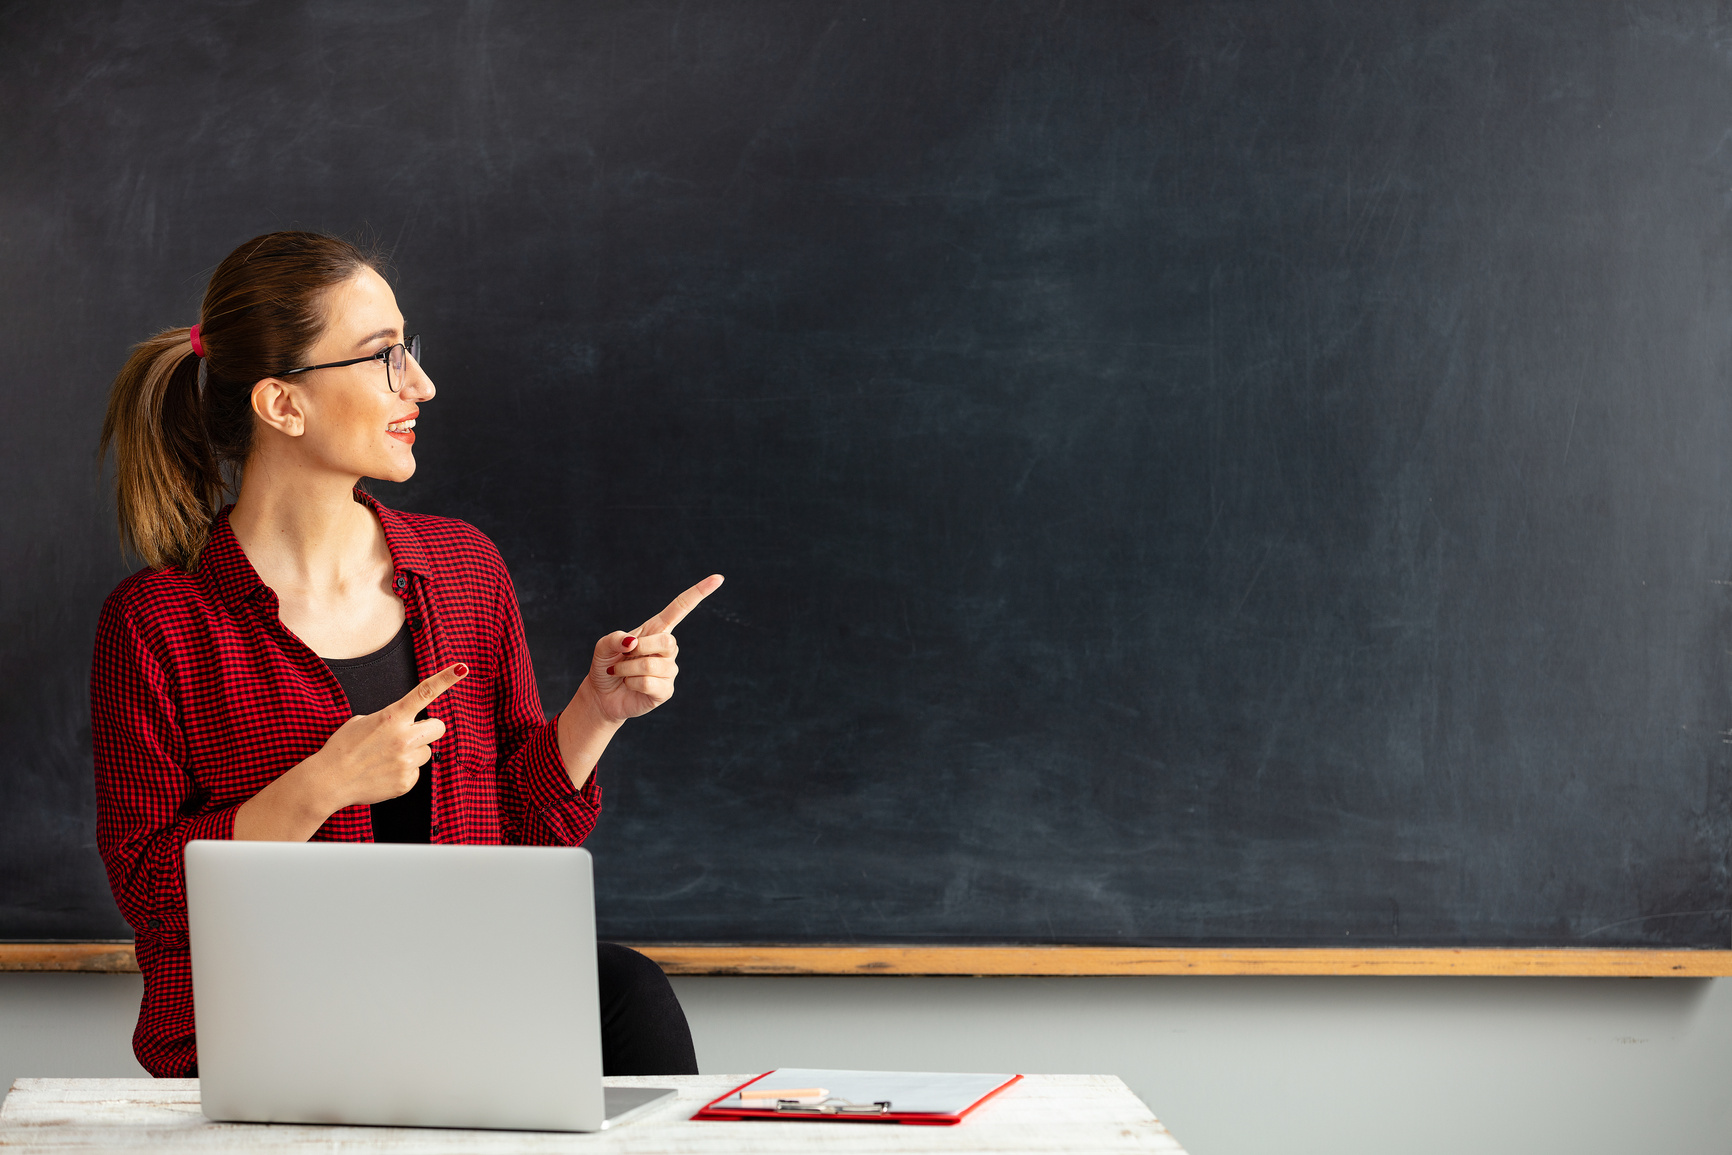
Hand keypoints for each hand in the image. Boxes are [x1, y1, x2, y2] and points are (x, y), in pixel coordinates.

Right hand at [304, 662, 468, 808]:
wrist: (328, 781)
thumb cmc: (342, 749)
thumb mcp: (362, 722)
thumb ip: (388, 720)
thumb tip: (402, 726)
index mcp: (392, 717)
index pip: (425, 692)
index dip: (446, 678)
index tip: (462, 668)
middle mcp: (404, 737)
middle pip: (439, 727)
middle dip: (428, 730)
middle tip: (409, 735)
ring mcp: (406, 761)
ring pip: (426, 752)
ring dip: (412, 753)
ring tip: (386, 758)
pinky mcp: (406, 782)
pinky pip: (416, 772)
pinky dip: (403, 772)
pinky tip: (384, 773)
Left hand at [585, 575, 722, 723]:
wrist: (603, 695)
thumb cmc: (607, 665)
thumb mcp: (603, 646)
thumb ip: (615, 638)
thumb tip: (632, 642)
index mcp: (656, 629)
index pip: (681, 608)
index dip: (699, 593)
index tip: (718, 578)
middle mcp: (667, 648)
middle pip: (667, 641)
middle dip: (639, 649)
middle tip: (623, 656)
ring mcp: (669, 670)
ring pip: (651, 665)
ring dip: (627, 669)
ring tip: (620, 673)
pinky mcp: (666, 690)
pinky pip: (649, 683)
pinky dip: (631, 683)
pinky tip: (629, 685)